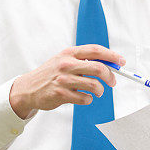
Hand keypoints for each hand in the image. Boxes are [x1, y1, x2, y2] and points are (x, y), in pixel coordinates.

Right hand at [9, 44, 124, 118]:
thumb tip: (109, 63)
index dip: (111, 55)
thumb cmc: (51, 73)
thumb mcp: (64, 60)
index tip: (121, 61)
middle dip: (110, 76)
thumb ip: (84, 60)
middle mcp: (67, 64)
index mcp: (69, 53)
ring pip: (94, 85)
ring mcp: (64, 80)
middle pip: (99, 68)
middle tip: (113, 82)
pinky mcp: (61, 94)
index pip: (95, 50)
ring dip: (100, 90)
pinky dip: (89, 99)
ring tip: (97, 92)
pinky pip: (85, 98)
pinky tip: (83, 97)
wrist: (28, 88)